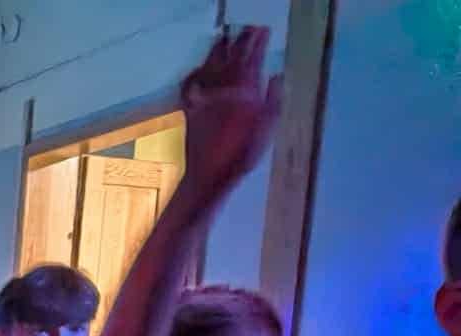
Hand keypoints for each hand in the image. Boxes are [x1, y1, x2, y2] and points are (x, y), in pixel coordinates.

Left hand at [180, 27, 283, 198]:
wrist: (209, 175)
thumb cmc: (242, 155)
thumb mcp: (266, 129)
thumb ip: (273, 100)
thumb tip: (276, 75)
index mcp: (244, 93)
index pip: (252, 59)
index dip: (257, 42)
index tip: (263, 30)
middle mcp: (222, 91)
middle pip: (231, 58)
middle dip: (240, 40)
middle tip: (247, 28)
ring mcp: (204, 99)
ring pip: (210, 66)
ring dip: (218, 50)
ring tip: (223, 36)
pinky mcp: (190, 109)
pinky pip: (190, 86)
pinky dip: (195, 73)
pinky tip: (198, 68)